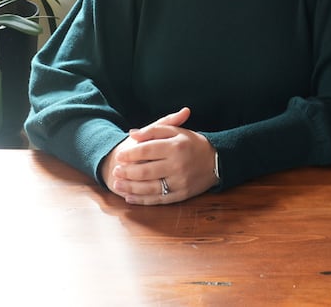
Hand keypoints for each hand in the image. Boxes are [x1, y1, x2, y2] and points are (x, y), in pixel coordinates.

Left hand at [103, 107, 219, 204]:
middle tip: (115, 171)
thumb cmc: (192, 143)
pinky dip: (142, 201)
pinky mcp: (181, 195)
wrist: (215, 160)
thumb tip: (133, 134)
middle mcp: (178, 165)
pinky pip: (158, 200)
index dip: (130, 153)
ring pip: (150, 188)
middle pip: (146, 171)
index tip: (119, 155)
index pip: (147, 150)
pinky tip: (130, 198)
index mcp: (176, 146)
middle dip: (127, 172)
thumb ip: (154, 130)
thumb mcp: (176, 131)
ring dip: (130, 188)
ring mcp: (180, 182)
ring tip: (117, 184)